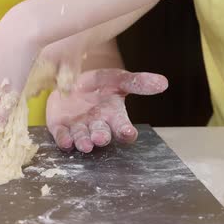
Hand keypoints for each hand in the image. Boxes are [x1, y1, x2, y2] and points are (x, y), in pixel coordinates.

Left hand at [46, 68, 167, 152]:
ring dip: (84, 142)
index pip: (123, 127)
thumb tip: (163, 82)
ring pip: (83, 138)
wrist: (68, 82)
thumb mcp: (115, 79)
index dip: (126, 131)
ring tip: (86, 144)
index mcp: (113, 115)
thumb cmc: (96, 85)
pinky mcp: (60, 128)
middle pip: (102, 134)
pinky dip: (64, 140)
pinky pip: (63, 136)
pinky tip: (66, 143)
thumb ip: (136, 82)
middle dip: (101, 137)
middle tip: (100, 138)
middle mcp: (97, 125)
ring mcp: (78, 128)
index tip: (128, 132)